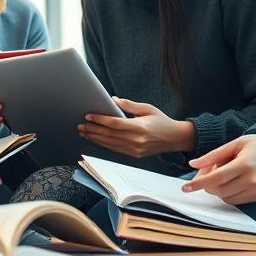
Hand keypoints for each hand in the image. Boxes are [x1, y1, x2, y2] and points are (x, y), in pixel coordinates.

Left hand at [77, 97, 194, 157]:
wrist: (175, 138)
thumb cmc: (162, 120)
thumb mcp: (147, 108)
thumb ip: (129, 105)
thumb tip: (112, 100)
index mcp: (140, 128)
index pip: (114, 124)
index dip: (99, 120)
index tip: (88, 116)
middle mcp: (136, 140)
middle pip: (109, 135)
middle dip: (93, 130)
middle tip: (80, 125)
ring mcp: (135, 150)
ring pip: (110, 144)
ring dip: (95, 138)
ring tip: (84, 132)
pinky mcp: (135, 155)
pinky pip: (115, 149)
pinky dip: (104, 144)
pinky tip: (96, 139)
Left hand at [181, 135, 255, 203]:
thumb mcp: (238, 143)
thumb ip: (215, 154)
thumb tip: (193, 163)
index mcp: (244, 164)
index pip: (215, 178)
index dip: (198, 183)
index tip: (185, 188)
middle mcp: (250, 180)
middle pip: (219, 190)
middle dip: (206, 185)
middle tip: (206, 173)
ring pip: (226, 198)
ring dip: (216, 190)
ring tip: (220, 175)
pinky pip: (237, 201)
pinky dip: (227, 194)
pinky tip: (229, 182)